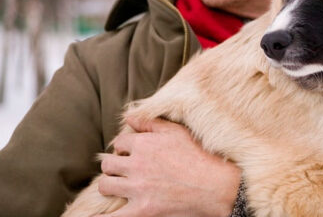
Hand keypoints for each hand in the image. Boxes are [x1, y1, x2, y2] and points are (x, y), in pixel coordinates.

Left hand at [96, 117, 240, 216]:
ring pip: (105, 185)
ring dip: (110, 185)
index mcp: (144, 143)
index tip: (132, 153)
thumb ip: (150, 122)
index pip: (120, 142)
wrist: (217, 185)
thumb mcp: (177, 131)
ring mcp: (137, 188)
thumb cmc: (201, 156)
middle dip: (114, 165)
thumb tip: (129, 116)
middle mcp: (136, 164)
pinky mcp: (141, 211)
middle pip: (108, 163)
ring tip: (119, 186)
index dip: (125, 148)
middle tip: (125, 170)